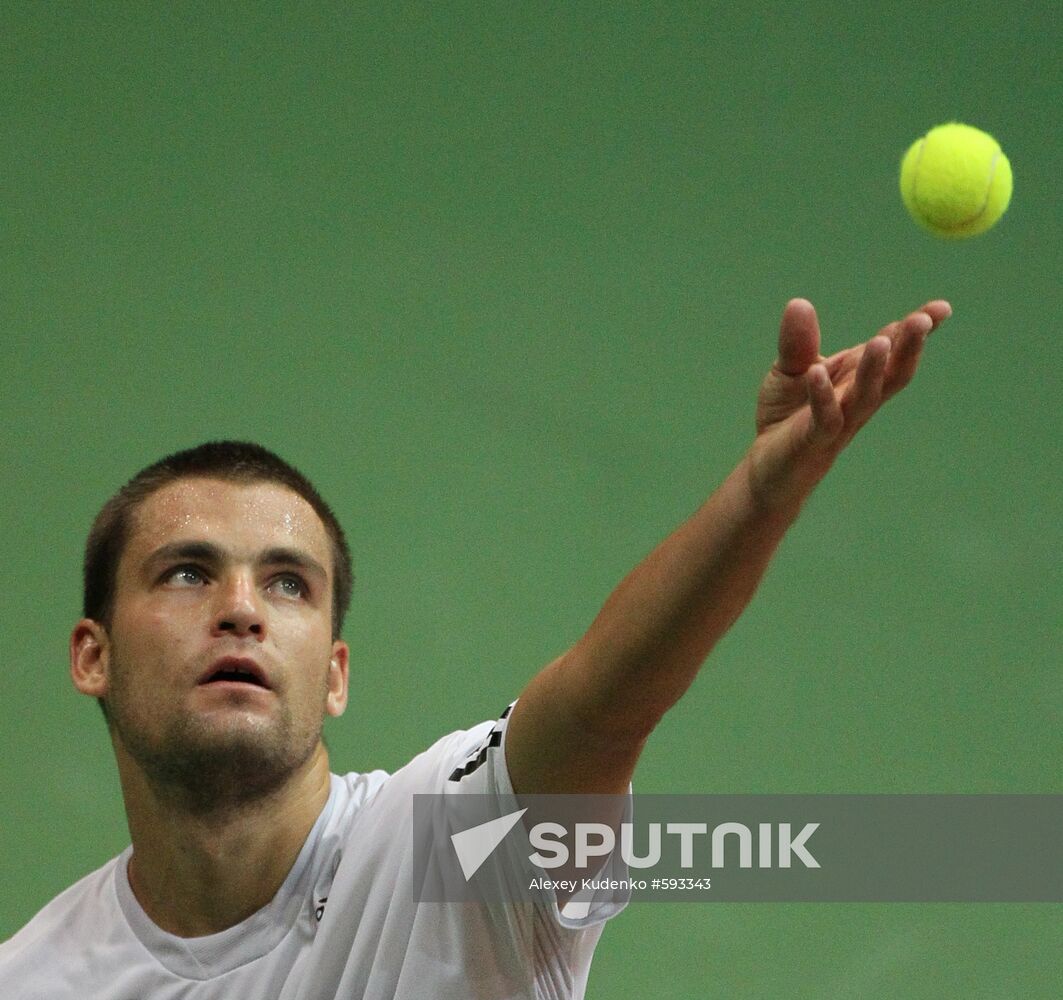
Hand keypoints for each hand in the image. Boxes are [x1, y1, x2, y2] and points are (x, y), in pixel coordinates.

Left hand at [747, 297, 951, 512]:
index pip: (893, 351)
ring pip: (865, 397)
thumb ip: (798, 341)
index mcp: (858, 376)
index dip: (916, 330)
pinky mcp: (813, 441)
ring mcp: (839, 422)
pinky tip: (816, 374)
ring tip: (880, 341)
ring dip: (873, 370)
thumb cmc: (787, 416)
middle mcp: (857, 400)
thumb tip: (799, 302)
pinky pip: (824, 419)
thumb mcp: (790, 370)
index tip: (941, 309)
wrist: (766, 468)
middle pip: (892, 374)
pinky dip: (822, 397)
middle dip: (909, 348)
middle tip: (923, 321)